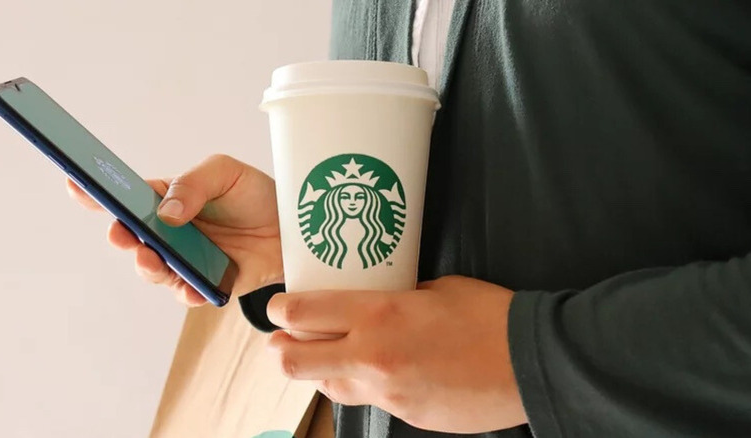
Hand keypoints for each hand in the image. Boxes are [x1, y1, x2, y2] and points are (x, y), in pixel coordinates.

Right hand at [67, 154, 281, 305]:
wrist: (295, 227)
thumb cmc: (255, 194)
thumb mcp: (226, 173)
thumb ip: (193, 184)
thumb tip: (165, 212)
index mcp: (167, 199)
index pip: (126, 197)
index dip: (96, 193)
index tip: (75, 185)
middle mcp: (170, 232)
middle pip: (133, 238)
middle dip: (122, 236)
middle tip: (121, 233)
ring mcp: (186, 259)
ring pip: (154, 269)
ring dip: (148, 266)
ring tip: (152, 259)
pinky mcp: (208, 283)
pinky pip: (189, 293)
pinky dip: (187, 292)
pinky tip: (190, 288)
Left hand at [266, 275, 526, 432]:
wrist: (530, 363)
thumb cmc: (487, 315)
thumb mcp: (434, 289)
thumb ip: (393, 298)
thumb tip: (371, 303)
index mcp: (377, 316)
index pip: (301, 314)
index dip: (278, 310)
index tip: (278, 307)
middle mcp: (371, 358)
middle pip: (293, 362)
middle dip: (280, 348)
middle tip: (286, 337)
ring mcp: (386, 394)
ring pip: (326, 387)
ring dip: (321, 370)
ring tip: (337, 354)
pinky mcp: (404, 416)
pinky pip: (369, 401)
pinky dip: (365, 385)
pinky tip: (389, 370)